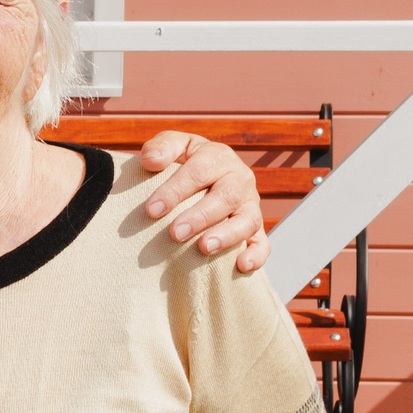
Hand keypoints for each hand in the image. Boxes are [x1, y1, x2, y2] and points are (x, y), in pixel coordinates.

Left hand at [138, 132, 271, 272]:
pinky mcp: (256, 229)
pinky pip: (262, 242)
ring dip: (227, 235)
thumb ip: (162, 147)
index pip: (198, 171)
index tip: (152, 210)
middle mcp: (239, 179)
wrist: (208, 175)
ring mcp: (250, 205)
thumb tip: (150, 160)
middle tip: (175, 233)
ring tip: (204, 248)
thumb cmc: (185, 163)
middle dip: (200, 216)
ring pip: (247, 220)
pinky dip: (256, 254)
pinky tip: (241, 266)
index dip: (175, 190)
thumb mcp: (175, 147)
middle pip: (226, 196)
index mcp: (218, 157)